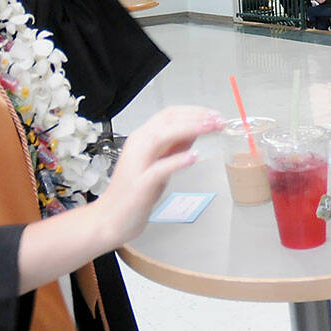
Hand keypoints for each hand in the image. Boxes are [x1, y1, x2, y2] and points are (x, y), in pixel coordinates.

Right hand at [97, 106, 224, 246]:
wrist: (111, 219)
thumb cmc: (135, 192)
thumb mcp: (160, 163)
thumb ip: (175, 147)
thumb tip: (195, 130)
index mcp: (143, 138)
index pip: (170, 115)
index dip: (195, 112)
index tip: (214, 115)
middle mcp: (138, 145)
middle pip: (167, 120)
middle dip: (196, 116)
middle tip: (218, 119)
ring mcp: (138, 163)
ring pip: (161, 136)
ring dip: (189, 129)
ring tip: (210, 128)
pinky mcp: (140, 184)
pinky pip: (159, 168)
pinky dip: (177, 160)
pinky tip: (194, 157)